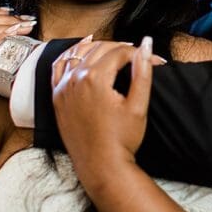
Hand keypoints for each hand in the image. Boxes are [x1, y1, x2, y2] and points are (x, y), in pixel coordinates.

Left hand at [51, 37, 155, 189]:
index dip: (139, 54)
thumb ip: (142, 71)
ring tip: (116, 53)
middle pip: (100, 49)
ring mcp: (63, 88)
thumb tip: (146, 44)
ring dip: (98, 49)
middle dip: (122, 49)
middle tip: (139, 57)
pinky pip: (60, 67)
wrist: (101, 167)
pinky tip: (82, 55)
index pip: (120, 52)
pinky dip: (72, 56)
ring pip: (80, 53)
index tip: (153, 61)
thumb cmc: (121, 140)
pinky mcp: (57, 98)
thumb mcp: (138, 105)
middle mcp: (74, 79)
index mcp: (94, 78)